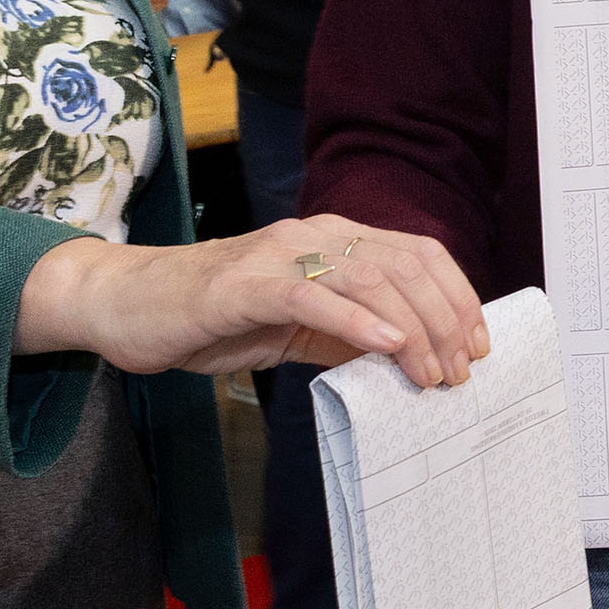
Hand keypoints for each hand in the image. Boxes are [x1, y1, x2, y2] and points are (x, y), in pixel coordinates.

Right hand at [14, 214, 488, 385]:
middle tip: (459, 372)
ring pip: (370, 279)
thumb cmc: (215, 318)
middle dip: (445, 321)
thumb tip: (410, 359)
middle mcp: (314, 235)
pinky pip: (314, 296)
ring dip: (413, 328)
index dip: (458, 297)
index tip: (478, 345)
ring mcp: (281, 255)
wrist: (130, 306)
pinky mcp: (246, 284)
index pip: (418, 255)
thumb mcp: (299, 329)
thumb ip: (350, 336)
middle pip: (406, 266)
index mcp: (333, 240)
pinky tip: (388, 345)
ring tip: (432, 372)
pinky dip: (357, 320)